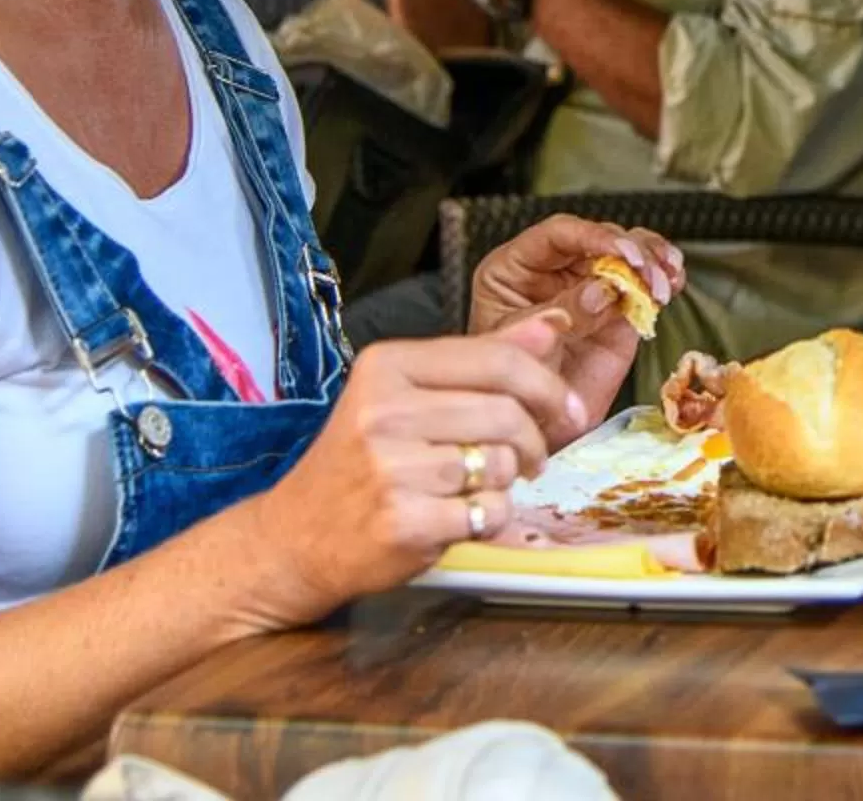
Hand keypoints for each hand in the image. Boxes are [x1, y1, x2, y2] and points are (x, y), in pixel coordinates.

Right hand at [238, 319, 582, 624]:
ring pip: (500, 464)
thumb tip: (550, 325)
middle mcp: (383, 411)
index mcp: (386, 366)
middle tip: (533, 458)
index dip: (547, 385)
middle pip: (506, 413)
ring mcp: (391, 468)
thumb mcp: (405, 395)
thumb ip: (479, 360)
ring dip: (507, 481)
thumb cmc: (356, 464)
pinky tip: (461, 516)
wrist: (294, 538)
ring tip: (481, 485)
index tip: (568, 408)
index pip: (496, 359)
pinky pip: (487, 512)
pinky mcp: (403, 522)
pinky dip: (489, 518)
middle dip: (535, 440)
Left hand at [469, 217, 687, 446]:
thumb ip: (560, 315)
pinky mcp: (617, 311)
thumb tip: (601, 290)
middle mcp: (552, 272)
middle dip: (631, 253)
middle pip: (598, 240)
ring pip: (627, 253)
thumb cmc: (511, 391)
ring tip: (665, 282)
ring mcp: (587, 289)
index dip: (592, 237)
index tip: (621, 253)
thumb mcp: (525, 349)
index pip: (558, 234)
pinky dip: (663, 278)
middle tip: (648, 274)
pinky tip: (674, 282)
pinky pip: (643, 283)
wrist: (533, 433)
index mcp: (515, 269)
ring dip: (653, 261)